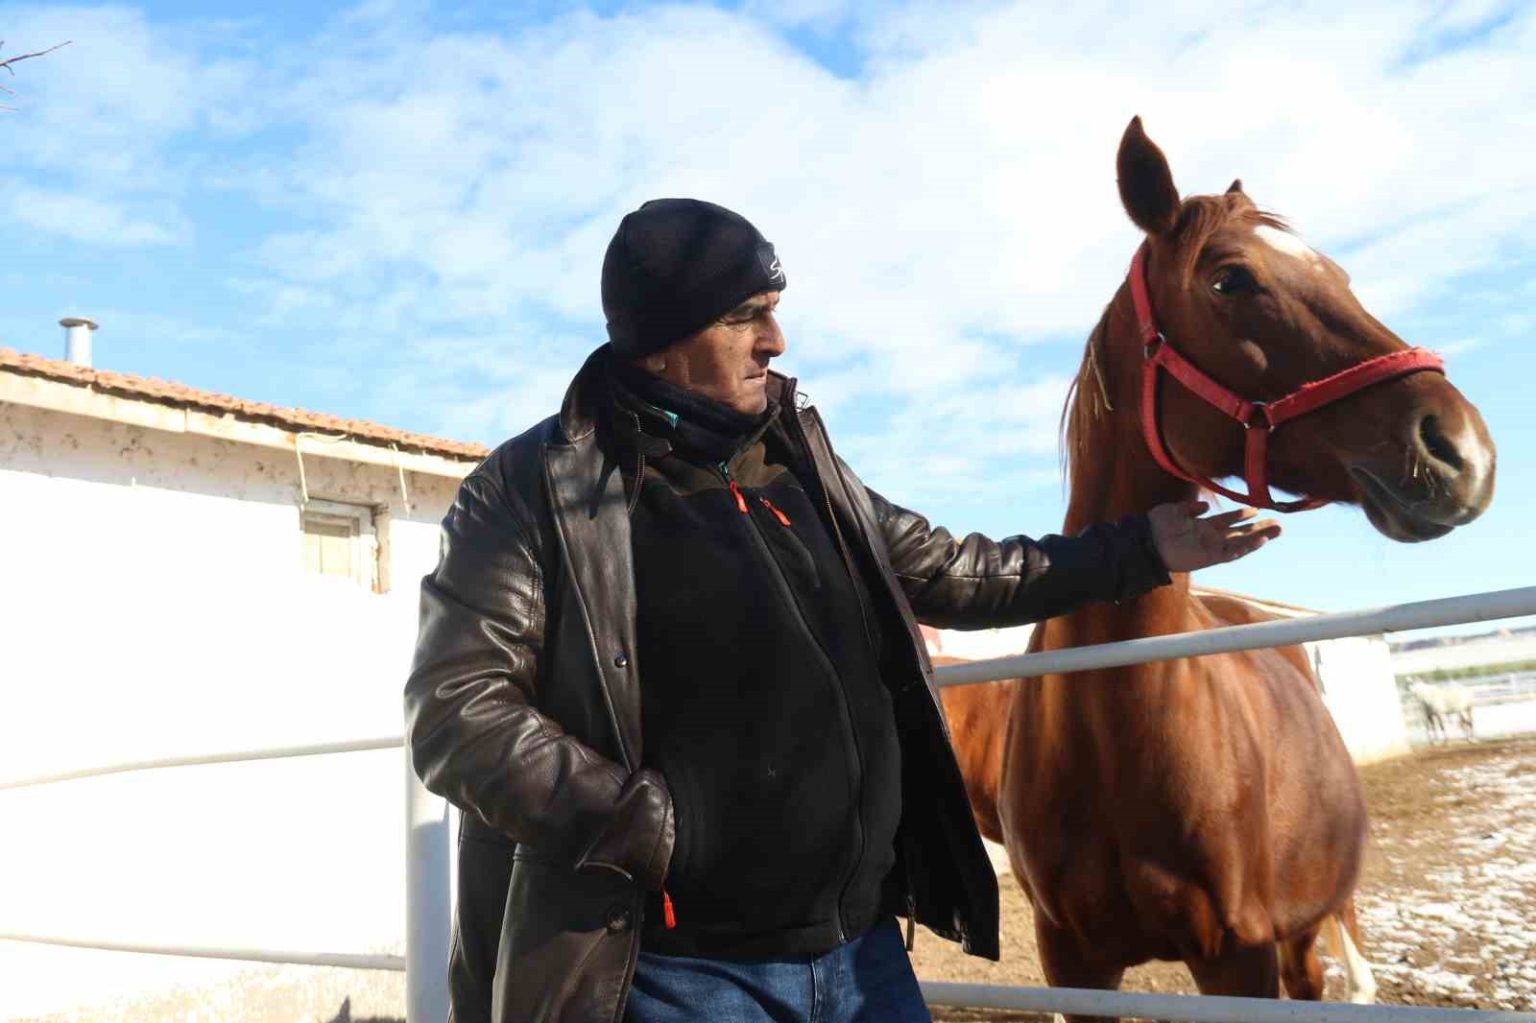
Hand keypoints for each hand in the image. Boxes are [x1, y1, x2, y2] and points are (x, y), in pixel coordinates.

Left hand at [1146, 499, 1280, 572]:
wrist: (1146, 539)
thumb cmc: (1156, 525)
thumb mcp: (1175, 510)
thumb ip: (1191, 508)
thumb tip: (1206, 505)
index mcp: (1202, 525)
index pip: (1228, 520)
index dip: (1242, 514)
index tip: (1257, 509)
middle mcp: (1210, 537)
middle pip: (1240, 532)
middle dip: (1259, 527)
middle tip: (1278, 523)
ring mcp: (1211, 547)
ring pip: (1242, 542)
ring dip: (1259, 536)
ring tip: (1278, 530)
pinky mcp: (1211, 557)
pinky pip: (1233, 553)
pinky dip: (1247, 547)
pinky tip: (1261, 540)